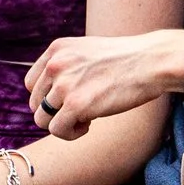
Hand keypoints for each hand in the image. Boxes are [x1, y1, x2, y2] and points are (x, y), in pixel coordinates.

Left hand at [24, 29, 183, 139]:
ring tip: (86, 119)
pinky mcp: (76, 104)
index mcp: (56, 50)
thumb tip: (49, 97)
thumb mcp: (87, 52)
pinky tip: (88, 125)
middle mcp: (55, 65)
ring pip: (42, 120)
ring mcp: (64, 84)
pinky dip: (70, 134)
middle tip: (80, 111)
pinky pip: (57, 130)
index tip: (69, 100)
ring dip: (64, 124)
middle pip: (35, 104)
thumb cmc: (126, 61)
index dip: (48, 98)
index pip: (32, 84)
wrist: (151, 62)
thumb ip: (65, 67)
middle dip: (55, 113)